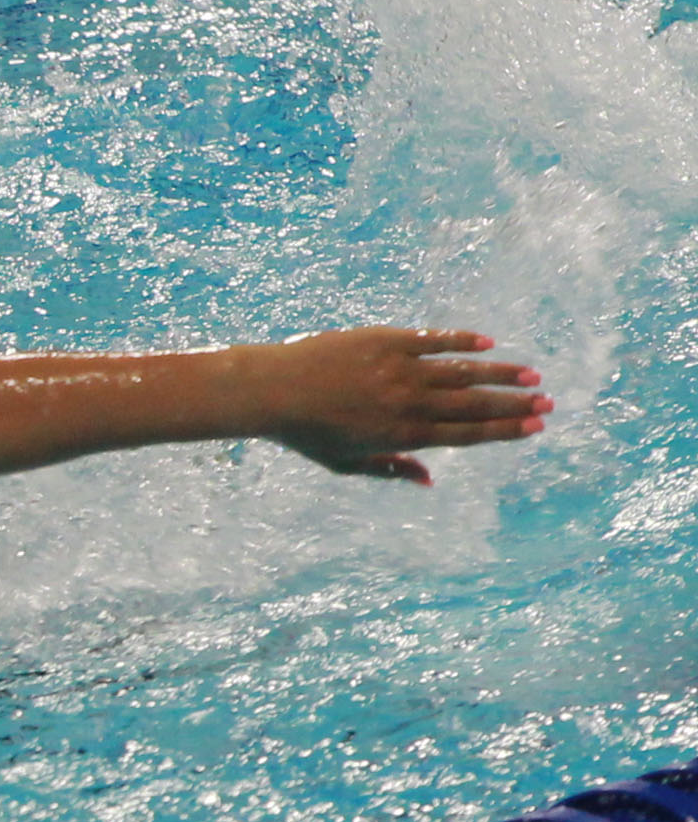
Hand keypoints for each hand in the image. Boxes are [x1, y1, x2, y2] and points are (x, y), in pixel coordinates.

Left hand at [261, 328, 548, 484]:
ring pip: (462, 372)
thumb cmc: (305, 432)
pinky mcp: (385, 341)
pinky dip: (461, 342)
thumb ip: (392, 470)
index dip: (504, 430)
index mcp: (404, 435)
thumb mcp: (347, 463)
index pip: (467, 434)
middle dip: (515, 404)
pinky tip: (487, 344)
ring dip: (499, 374)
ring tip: (530, 374)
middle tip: (548, 403)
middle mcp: (410, 403)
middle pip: (474, 404)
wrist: (273, 390)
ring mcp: (399, 370)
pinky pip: (432, 340)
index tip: (535, 428)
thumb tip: (430, 481)